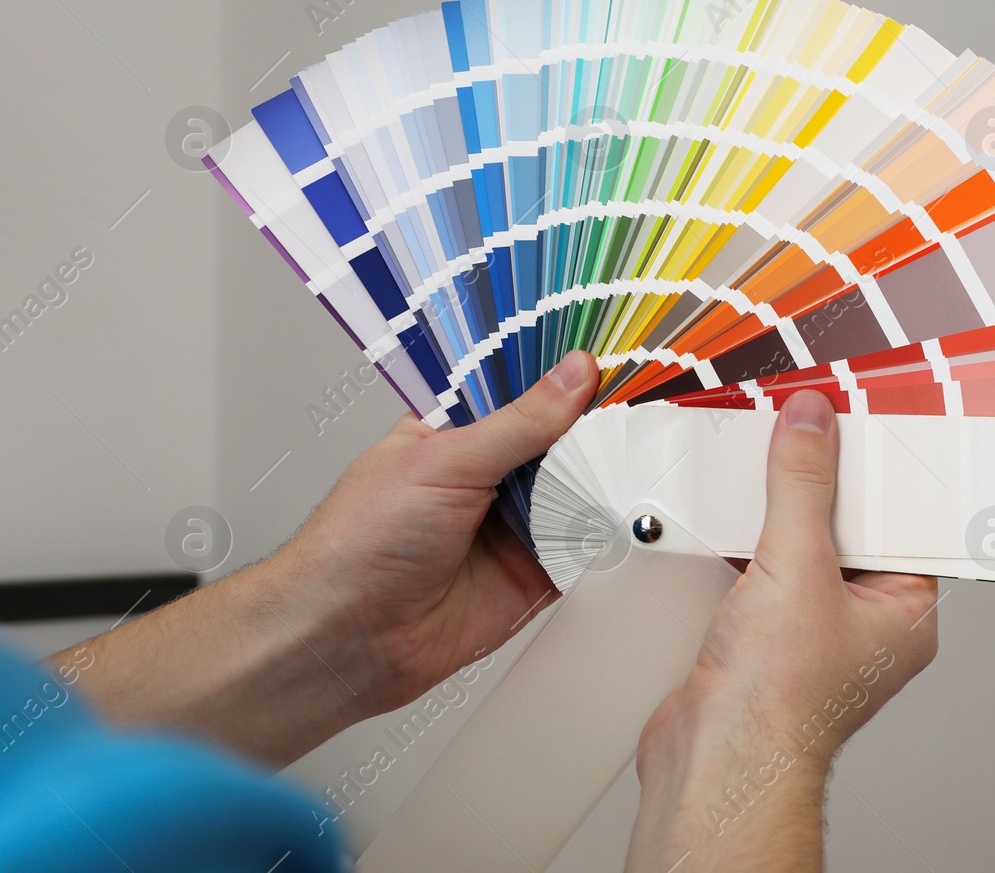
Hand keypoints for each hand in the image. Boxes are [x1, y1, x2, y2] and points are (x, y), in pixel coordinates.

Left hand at [55, 350, 598, 764]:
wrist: (347, 637)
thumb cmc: (359, 542)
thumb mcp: (443, 462)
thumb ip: (517, 423)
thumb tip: (573, 376)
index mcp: (457, 430)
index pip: (523, 387)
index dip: (565, 373)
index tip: (613, 356)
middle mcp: (490, 473)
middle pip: (562, 438)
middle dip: (597, 425)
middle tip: (643, 404)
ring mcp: (515, 523)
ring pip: (580, 488)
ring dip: (607, 477)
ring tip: (647, 452)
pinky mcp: (535, 572)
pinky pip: (585, 545)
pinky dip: (609, 532)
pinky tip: (631, 510)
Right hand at [626, 390, 939, 871]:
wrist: (712, 760)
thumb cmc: (780, 703)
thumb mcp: (799, 566)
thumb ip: (802, 486)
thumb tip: (812, 426)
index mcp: (905, 610)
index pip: (903, 519)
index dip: (879, 470)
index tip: (854, 426)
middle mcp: (863, 621)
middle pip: (847, 524)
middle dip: (819, 484)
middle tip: (802, 436)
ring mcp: (810, 629)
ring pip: (800, 545)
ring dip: (774, 511)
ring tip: (761, 470)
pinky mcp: (762, 634)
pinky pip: (761, 566)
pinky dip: (742, 539)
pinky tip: (726, 516)